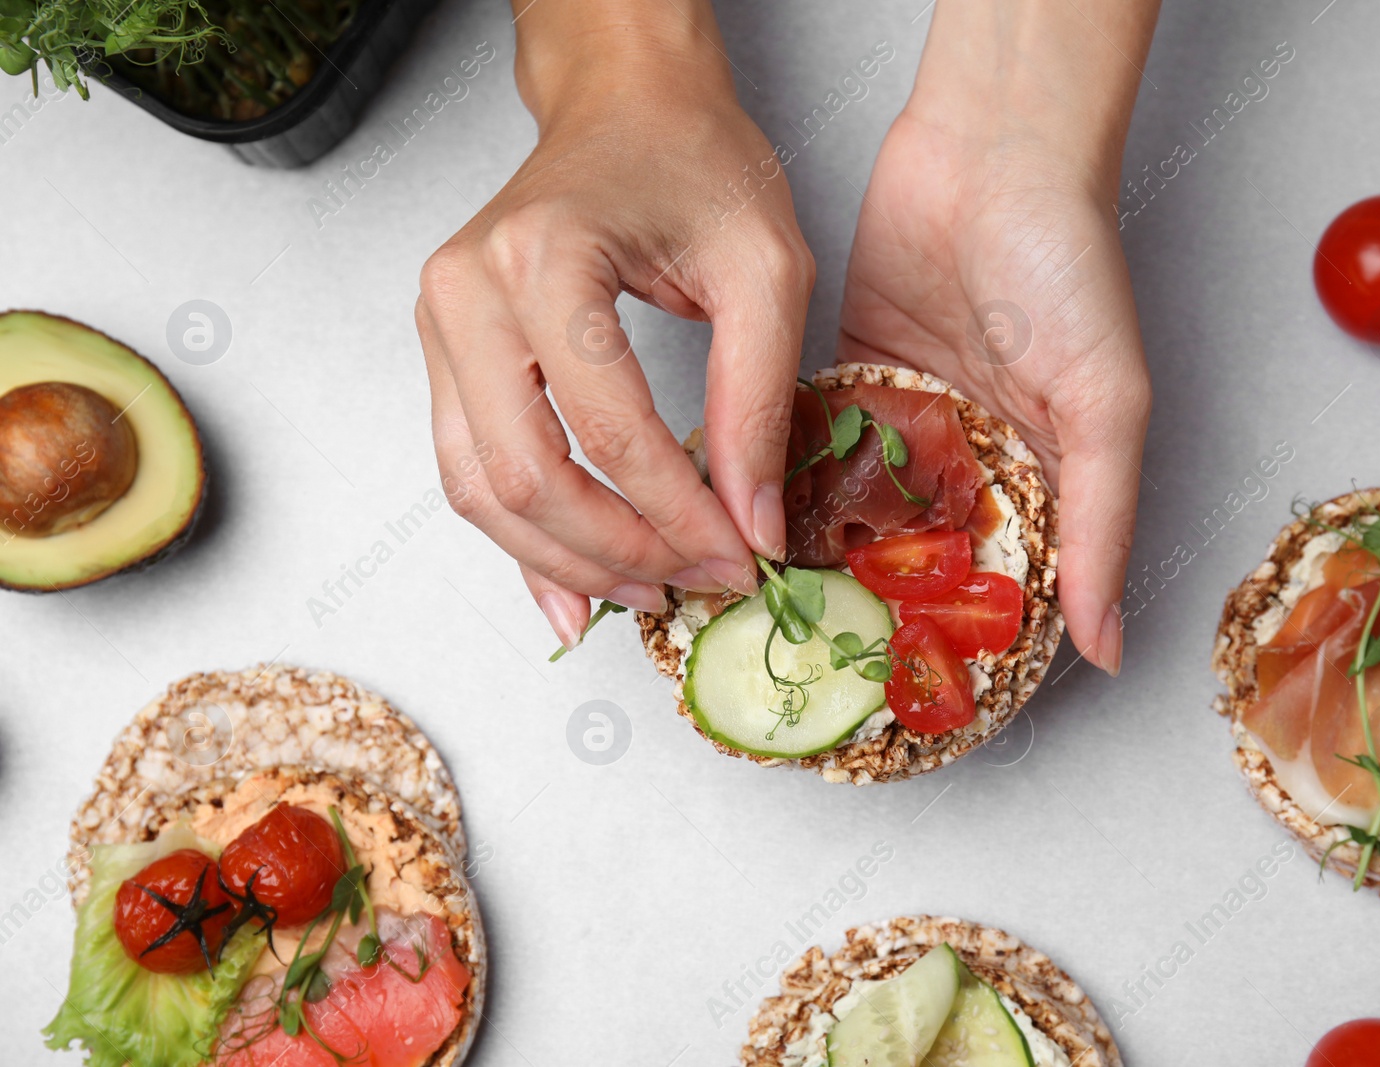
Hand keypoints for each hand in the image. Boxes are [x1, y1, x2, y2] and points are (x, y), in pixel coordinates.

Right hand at [417, 4, 813, 647]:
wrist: (628, 106)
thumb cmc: (693, 162)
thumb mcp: (765, 269)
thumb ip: (759, 400)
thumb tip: (752, 525)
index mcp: (544, 258)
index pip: (609, 431)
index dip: (679, 516)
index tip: (740, 557)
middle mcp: (467, 291)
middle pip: (525, 476)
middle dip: (616, 552)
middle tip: (692, 583)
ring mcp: (440, 322)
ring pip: (480, 488)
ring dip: (564, 560)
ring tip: (644, 592)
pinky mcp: (445, 350)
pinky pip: (468, 467)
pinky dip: (520, 538)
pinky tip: (571, 588)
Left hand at [838, 0, 1157, 674]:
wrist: (992, 152)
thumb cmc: (1071, 269)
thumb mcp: (1107, 406)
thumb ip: (1102, 524)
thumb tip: (1107, 647)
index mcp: (1042, 475)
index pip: (1004, 581)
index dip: (965, 638)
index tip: (916, 695)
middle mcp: (974, 457)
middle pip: (922, 556)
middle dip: (877, 606)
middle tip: (824, 664)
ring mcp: (910, 418)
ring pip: (860, 509)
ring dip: (823, 551)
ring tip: (774, 611)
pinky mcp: (852, 374)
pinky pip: (818, 443)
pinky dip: (792, 480)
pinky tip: (754, 528)